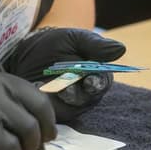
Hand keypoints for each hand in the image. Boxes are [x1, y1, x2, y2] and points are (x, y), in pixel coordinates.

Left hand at [5, 27, 124, 122]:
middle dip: (75, 93)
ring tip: (46, 85)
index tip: (89, 80)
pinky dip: (42, 99)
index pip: (102, 83)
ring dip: (56, 97)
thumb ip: (96, 45)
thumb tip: (122, 48)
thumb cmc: (58, 43)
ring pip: (67, 106)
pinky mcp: (51, 111)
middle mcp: (85, 93)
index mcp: (96, 75)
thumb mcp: (75, 39)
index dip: (96, 83)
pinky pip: (49, 110)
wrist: (28, 50)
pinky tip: (36, 86)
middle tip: (65, 88)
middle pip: (85, 98)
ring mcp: (68, 104)